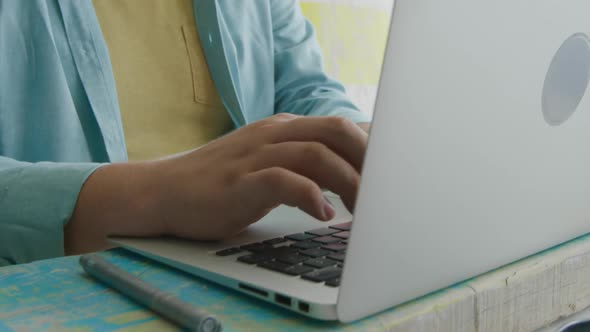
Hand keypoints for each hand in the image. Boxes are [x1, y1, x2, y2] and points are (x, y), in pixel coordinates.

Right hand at [148, 114, 367, 239]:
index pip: (339, 126)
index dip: (372, 146)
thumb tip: (351, 174)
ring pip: (316, 154)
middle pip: (335, 131)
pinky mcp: (240, 182)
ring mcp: (256, 155)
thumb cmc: (222, 183)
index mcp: (284, 129)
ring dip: (348, 180)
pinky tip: (323, 214)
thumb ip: (305, 163)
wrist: (165, 190)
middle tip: (386, 190)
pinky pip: (284, 180)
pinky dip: (310, 195)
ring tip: (363, 209)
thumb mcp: (269, 164)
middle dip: (368, 158)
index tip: (394, 171)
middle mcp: (273, 134)